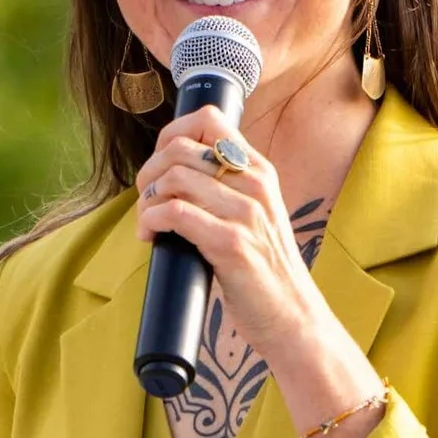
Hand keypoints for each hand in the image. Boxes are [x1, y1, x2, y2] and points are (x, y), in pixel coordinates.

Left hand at [134, 107, 380, 437]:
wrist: (293, 318)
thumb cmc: (266, 272)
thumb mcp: (256, 216)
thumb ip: (228, 190)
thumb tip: (176, 175)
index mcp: (260, 171)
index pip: (208, 119)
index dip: (170, 133)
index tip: (158, 163)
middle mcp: (254, 184)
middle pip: (180, 148)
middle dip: (148, 172)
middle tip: (144, 199)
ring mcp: (245, 213)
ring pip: (173, 178)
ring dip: (146, 200)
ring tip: (146, 222)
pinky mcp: (231, 243)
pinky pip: (175, 213)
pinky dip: (151, 221)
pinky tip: (150, 236)